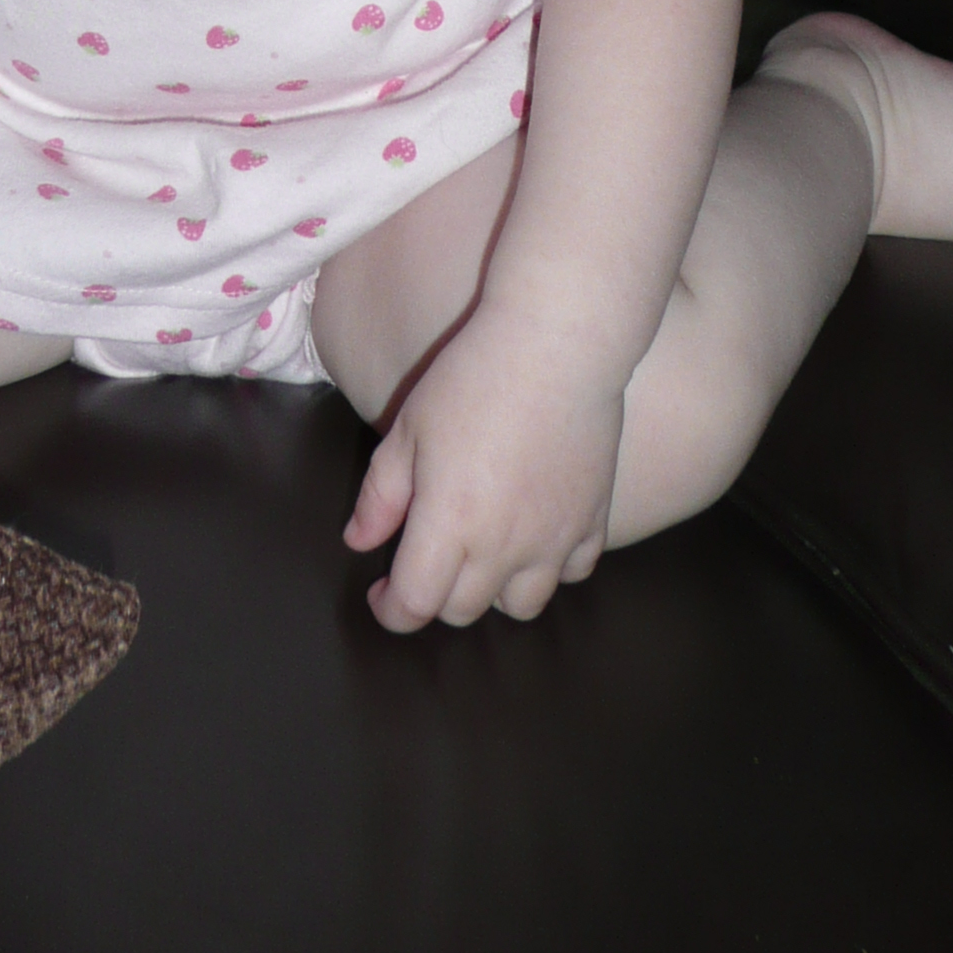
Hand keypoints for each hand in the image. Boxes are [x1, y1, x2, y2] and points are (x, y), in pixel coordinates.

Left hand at [342, 300, 623, 631]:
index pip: (415, 604)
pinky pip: (573, 573)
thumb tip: (359, 542)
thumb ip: (379, 496)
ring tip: (482, 553)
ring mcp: (555, 538)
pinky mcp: (594, 520)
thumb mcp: (408, 429)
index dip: (391, 611)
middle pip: (462, 611)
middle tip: (426, 557)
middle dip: (434, 596)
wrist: (557, 342)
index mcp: (451, 524)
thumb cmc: (472, 377)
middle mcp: (504, 546)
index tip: (381, 595)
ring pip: (521, 607)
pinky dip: (551, 567)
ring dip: (493, 592)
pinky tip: (536, 534)